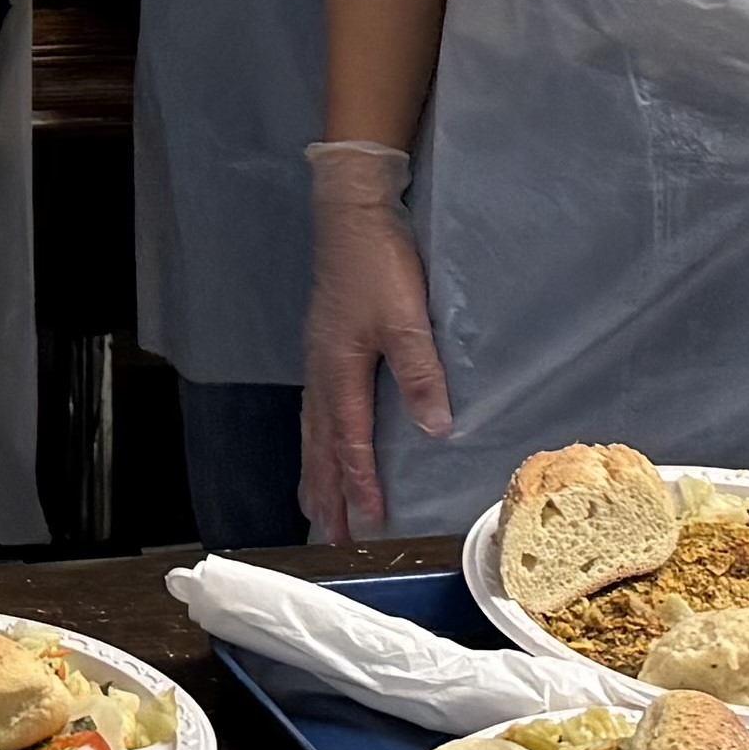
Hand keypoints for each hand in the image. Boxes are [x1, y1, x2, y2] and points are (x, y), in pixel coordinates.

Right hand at [298, 144, 449, 539]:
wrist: (351, 215)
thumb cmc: (379, 265)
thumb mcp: (406, 318)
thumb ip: (420, 374)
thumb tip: (434, 429)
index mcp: (341, 370)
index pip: (351, 439)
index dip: (361, 480)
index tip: (370, 519)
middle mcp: (323, 372)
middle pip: (321, 444)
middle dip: (328, 491)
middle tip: (332, 534)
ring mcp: (319, 359)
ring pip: (313, 430)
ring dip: (317, 471)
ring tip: (317, 505)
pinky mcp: (324, 347)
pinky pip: (315, 410)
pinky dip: (316, 440)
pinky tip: (321, 443)